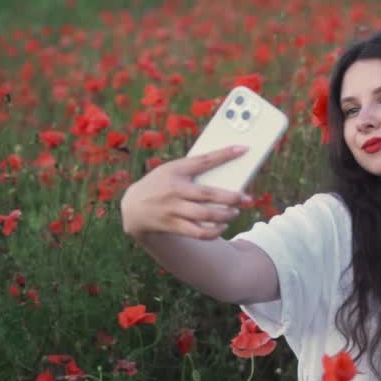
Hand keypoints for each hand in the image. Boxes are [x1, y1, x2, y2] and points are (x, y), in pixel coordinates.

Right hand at [119, 145, 252, 239]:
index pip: (203, 161)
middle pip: (208, 195)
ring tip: (234, 213)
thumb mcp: (172, 170)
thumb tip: (226, 162)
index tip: (244, 148)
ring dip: (225, 215)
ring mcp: (172, 210)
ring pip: (205, 216)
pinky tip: (222, 227)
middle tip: (246, 199)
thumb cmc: (159, 184)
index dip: (224, 154)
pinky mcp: (172, 226)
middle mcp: (174, 191)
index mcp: (175, 171)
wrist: (133, 208)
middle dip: (232, 198)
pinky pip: (198, 232)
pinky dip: (213, 232)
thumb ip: (195, 167)